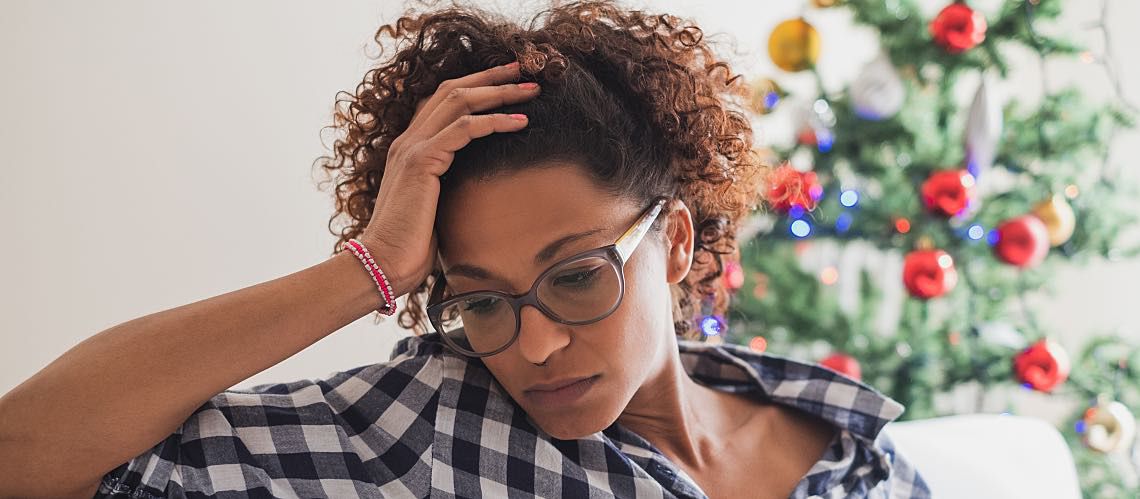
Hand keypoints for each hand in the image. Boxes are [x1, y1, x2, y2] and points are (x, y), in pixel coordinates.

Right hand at [358, 61, 539, 297]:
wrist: (383, 264)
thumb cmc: (410, 247)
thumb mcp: (435, 209)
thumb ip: (449, 189)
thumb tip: (479, 190)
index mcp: (410, 149)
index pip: (443, 101)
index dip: (476, 86)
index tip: (508, 81)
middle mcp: (408, 141)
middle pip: (453, 90)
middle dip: (492, 77)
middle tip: (525, 70)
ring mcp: (412, 148)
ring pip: (460, 101)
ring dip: (500, 92)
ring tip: (531, 91)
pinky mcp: (421, 162)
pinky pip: (464, 129)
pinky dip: (495, 121)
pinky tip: (520, 122)